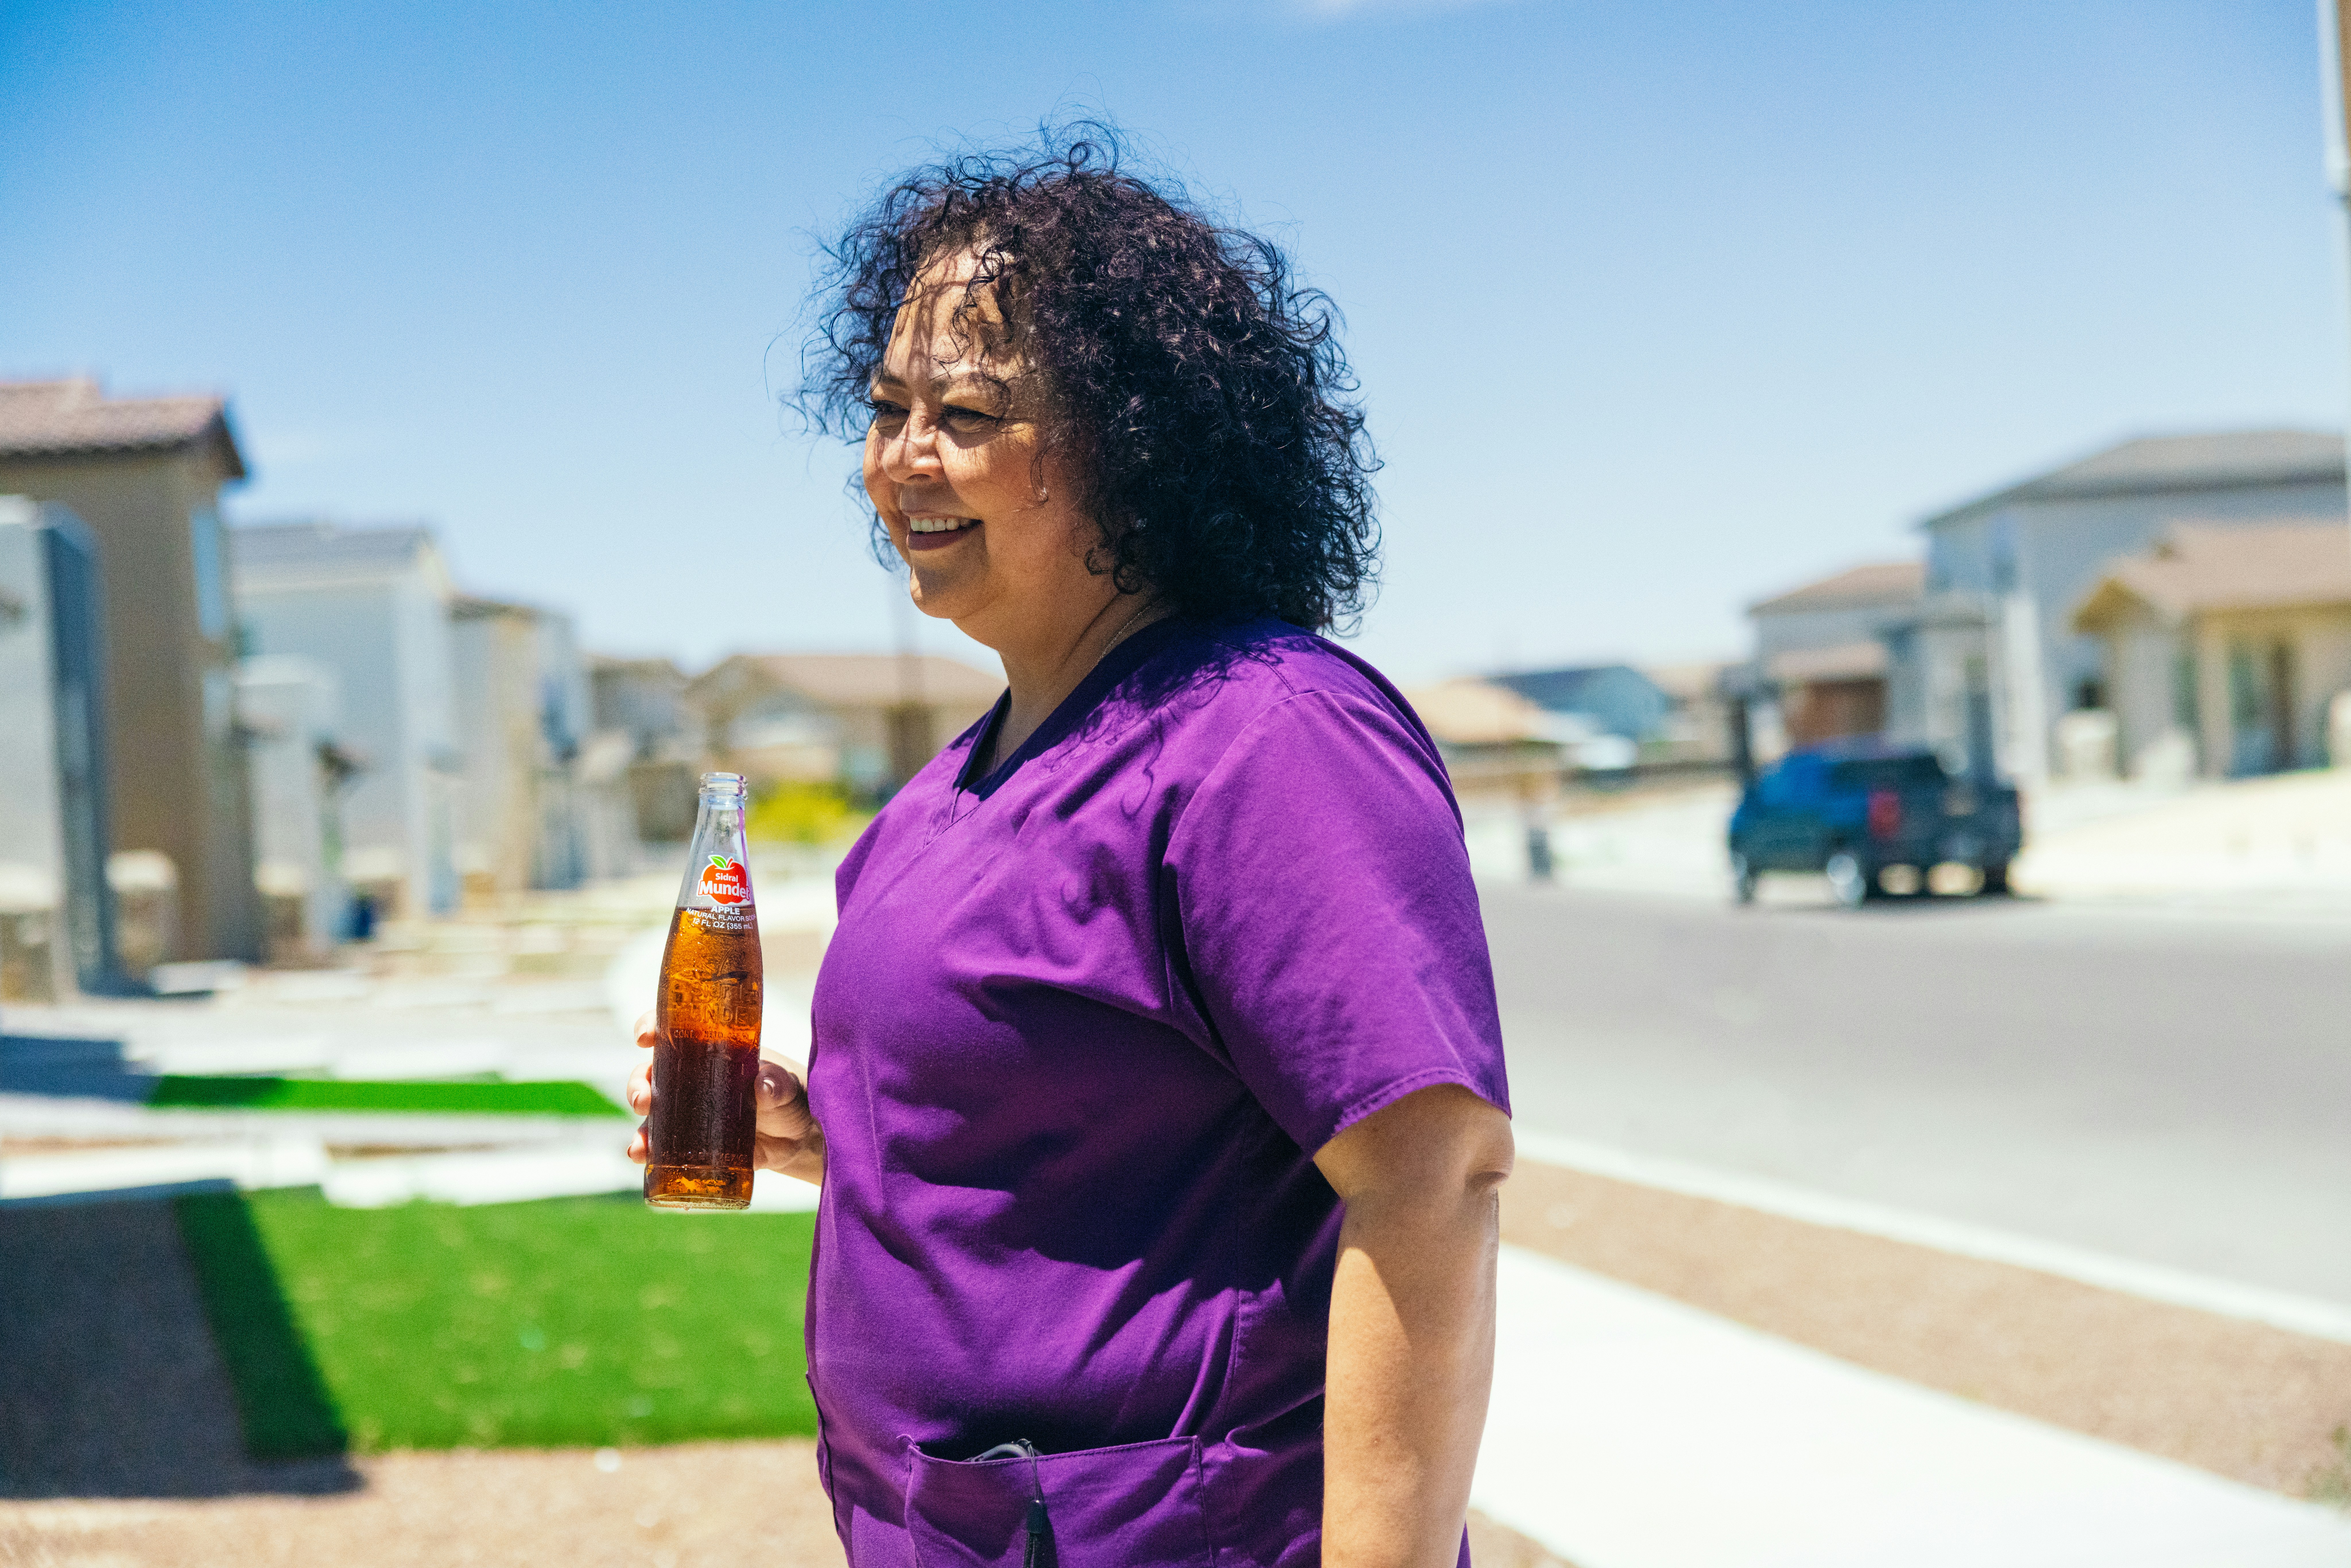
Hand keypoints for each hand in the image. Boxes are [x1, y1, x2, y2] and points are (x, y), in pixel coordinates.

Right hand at [626, 1010, 826, 1185]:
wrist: (800, 1139)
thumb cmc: (792, 1098)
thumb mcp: (788, 1087)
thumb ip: (779, 1085)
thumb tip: (763, 1085)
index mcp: (712, 1050)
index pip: (673, 1030)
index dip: (652, 1027)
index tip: (644, 1036)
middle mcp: (692, 1078)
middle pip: (652, 1073)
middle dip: (639, 1084)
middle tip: (643, 1100)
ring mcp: (689, 1111)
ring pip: (652, 1113)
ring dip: (639, 1126)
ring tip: (639, 1145)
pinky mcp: (692, 1142)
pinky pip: (661, 1146)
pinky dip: (647, 1152)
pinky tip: (642, 1159)